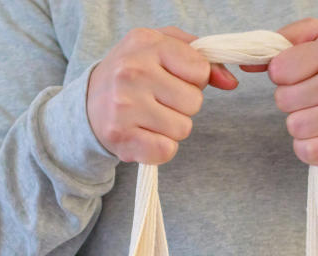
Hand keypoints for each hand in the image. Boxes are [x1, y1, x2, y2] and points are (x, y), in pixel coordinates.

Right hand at [87, 27, 237, 164]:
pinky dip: (161, 148)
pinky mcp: (120, 137)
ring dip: (172, 127)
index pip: (200, 69)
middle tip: (158, 100)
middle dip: (182, 105)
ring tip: (150, 117)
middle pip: (194, 102)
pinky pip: (166, 150)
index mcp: (146, 43)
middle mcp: (132, 72)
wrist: (87, 103)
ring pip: (183, 129)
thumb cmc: (133, 73)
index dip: (194, 79)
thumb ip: (201, 58)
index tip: (173, 79)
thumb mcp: (162, 50)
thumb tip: (231, 82)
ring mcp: (124, 106)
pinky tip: (145, 135)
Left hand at [244, 19, 317, 165]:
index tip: (300, 73)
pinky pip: (308, 151)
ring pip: (295, 127)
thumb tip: (248, 66)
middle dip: (290, 99)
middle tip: (312, 95)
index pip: (278, 69)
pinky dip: (308, 146)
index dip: (282, 73)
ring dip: (300, 122)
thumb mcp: (314, 37)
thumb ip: (278, 42)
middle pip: (284, 100)